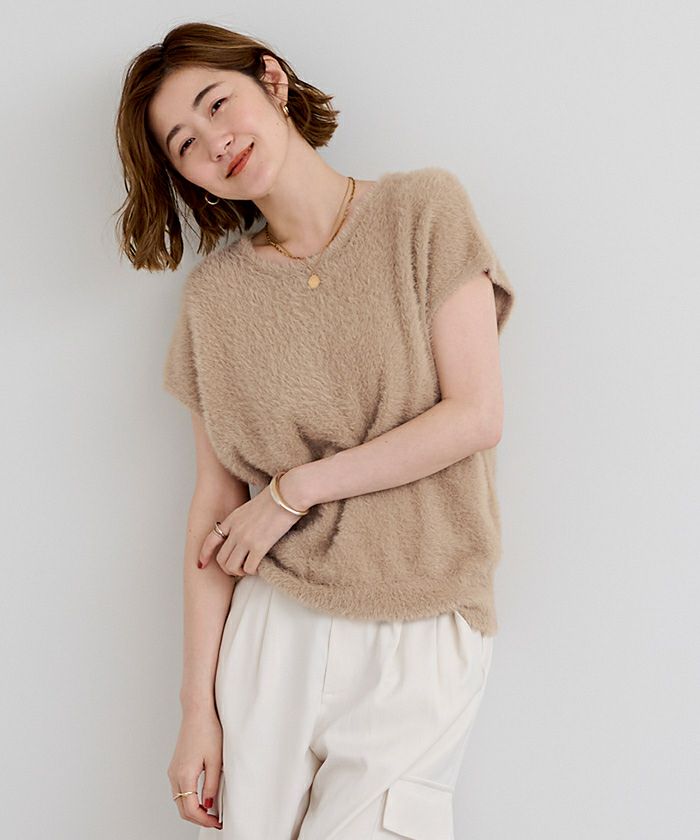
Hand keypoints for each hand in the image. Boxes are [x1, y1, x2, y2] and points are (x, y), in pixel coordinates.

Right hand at [168, 708, 223, 829]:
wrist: (197, 711)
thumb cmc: (208, 730)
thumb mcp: (215, 760)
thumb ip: (212, 785)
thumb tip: (209, 805)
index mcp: (184, 775)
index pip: (191, 809)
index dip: (204, 820)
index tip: (217, 823)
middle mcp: (174, 775)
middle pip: (182, 808)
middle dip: (198, 818)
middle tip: (215, 821)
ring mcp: (173, 770)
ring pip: (180, 800)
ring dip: (193, 809)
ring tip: (211, 811)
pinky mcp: (175, 765)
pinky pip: (179, 789)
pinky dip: (189, 798)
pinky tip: (202, 797)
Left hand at [198, 475, 303, 575]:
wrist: (289, 493)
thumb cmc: (277, 497)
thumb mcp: (252, 506)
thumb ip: (244, 519)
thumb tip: (248, 529)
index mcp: (232, 519)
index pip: (210, 540)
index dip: (203, 555)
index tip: (201, 565)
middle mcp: (235, 530)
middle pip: (221, 559)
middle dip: (228, 568)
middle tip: (238, 569)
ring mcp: (246, 539)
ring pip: (232, 567)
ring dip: (240, 572)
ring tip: (249, 569)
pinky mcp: (259, 546)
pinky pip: (249, 568)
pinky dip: (253, 571)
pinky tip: (260, 567)